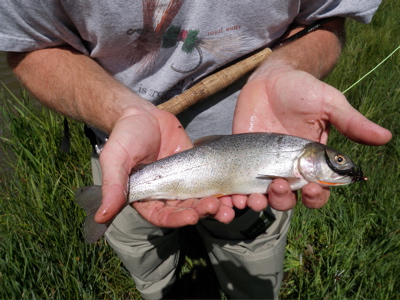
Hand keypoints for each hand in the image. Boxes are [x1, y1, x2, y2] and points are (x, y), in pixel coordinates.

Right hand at [94, 106, 234, 225]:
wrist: (143, 115)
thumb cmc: (125, 137)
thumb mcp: (115, 159)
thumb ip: (112, 186)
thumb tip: (101, 216)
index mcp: (147, 198)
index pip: (163, 216)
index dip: (178, 219)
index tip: (192, 216)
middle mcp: (167, 195)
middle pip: (188, 210)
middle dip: (204, 212)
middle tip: (219, 209)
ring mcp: (184, 183)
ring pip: (203, 199)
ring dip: (218, 205)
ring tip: (233, 206)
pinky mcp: (198, 170)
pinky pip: (212, 181)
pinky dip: (224, 188)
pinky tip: (236, 190)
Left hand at [232, 63, 391, 209]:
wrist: (269, 78)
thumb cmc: (302, 89)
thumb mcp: (328, 103)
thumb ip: (351, 121)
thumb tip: (385, 136)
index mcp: (310, 161)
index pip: (316, 189)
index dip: (316, 197)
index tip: (311, 190)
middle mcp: (287, 168)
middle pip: (288, 199)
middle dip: (283, 200)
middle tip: (279, 187)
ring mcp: (262, 165)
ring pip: (262, 196)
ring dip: (258, 203)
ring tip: (252, 199)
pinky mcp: (241, 160)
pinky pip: (238, 183)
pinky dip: (235, 195)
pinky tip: (231, 197)